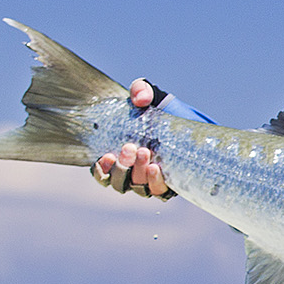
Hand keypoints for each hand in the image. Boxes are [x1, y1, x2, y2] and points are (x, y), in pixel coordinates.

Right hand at [92, 79, 168, 196]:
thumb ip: (140, 92)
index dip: (101, 170)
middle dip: (123, 167)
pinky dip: (155, 183)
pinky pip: (159, 192)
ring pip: (138, 188)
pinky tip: (157, 168)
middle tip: (131, 147)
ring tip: (145, 152)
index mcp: (116, 157)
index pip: (101, 173)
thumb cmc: (156, 109)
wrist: (182, 120)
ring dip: (139, 173)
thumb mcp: (147, 96)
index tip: (106, 155)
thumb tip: (140, 99)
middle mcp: (130, 173)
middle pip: (119, 183)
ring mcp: (148, 180)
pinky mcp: (167, 184)